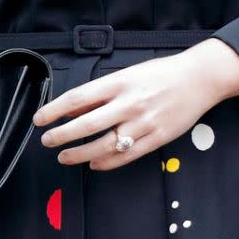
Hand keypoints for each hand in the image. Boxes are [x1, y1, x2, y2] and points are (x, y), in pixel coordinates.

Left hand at [33, 39, 238, 170]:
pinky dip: (106, 162)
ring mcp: (143, 123)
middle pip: (86, 125)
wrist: (198, 79)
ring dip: (80, 154)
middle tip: (47, 142)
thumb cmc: (161, 74)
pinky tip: (94, 164)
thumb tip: (73, 110)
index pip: (78, 98)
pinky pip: (126, 156)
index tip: (39, 119)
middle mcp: (129, 103)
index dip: (54, 110)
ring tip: (65, 157)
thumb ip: (101, 93)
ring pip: (104, 145)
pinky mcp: (156, 138)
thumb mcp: (127, 75)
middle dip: (62, 136)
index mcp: (119, 83)